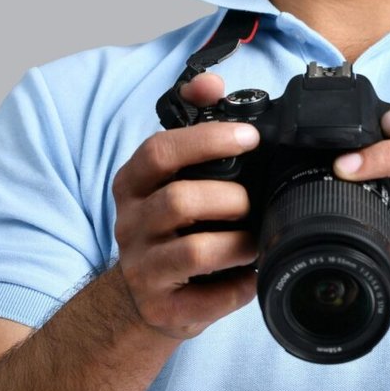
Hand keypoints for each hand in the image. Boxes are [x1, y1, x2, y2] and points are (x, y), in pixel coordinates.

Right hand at [111, 73, 261, 339]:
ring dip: (238, 243)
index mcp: (133, 185)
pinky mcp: (162, 307)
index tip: (249, 136)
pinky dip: (239, 285)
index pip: (160, 152)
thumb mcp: (172, 180)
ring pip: (193, 250)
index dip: (206, 140)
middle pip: (178, 201)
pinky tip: (254, 276)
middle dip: (229, 199)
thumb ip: (191, 133)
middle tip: (254, 202)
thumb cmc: (172, 231)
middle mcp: (131, 224)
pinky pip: (208, 297)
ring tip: (258, 241)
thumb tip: (211, 83)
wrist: (147, 300)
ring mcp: (143, 268)